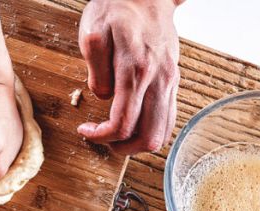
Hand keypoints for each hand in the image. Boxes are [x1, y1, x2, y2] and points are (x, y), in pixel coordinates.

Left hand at [78, 0, 180, 153]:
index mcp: (136, 71)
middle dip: (121, 147)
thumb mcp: (92, 34)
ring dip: (138, 143)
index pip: (122, 123)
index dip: (101, 136)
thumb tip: (103, 96)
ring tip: (117, 135)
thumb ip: (96, 70)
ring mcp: (169, 81)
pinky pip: (168, 118)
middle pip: (148, 137)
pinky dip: (151, 129)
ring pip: (162, 132)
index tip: (85, 131)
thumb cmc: (115, 11)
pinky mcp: (173, 80)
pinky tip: (133, 122)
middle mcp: (158, 80)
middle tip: (102, 140)